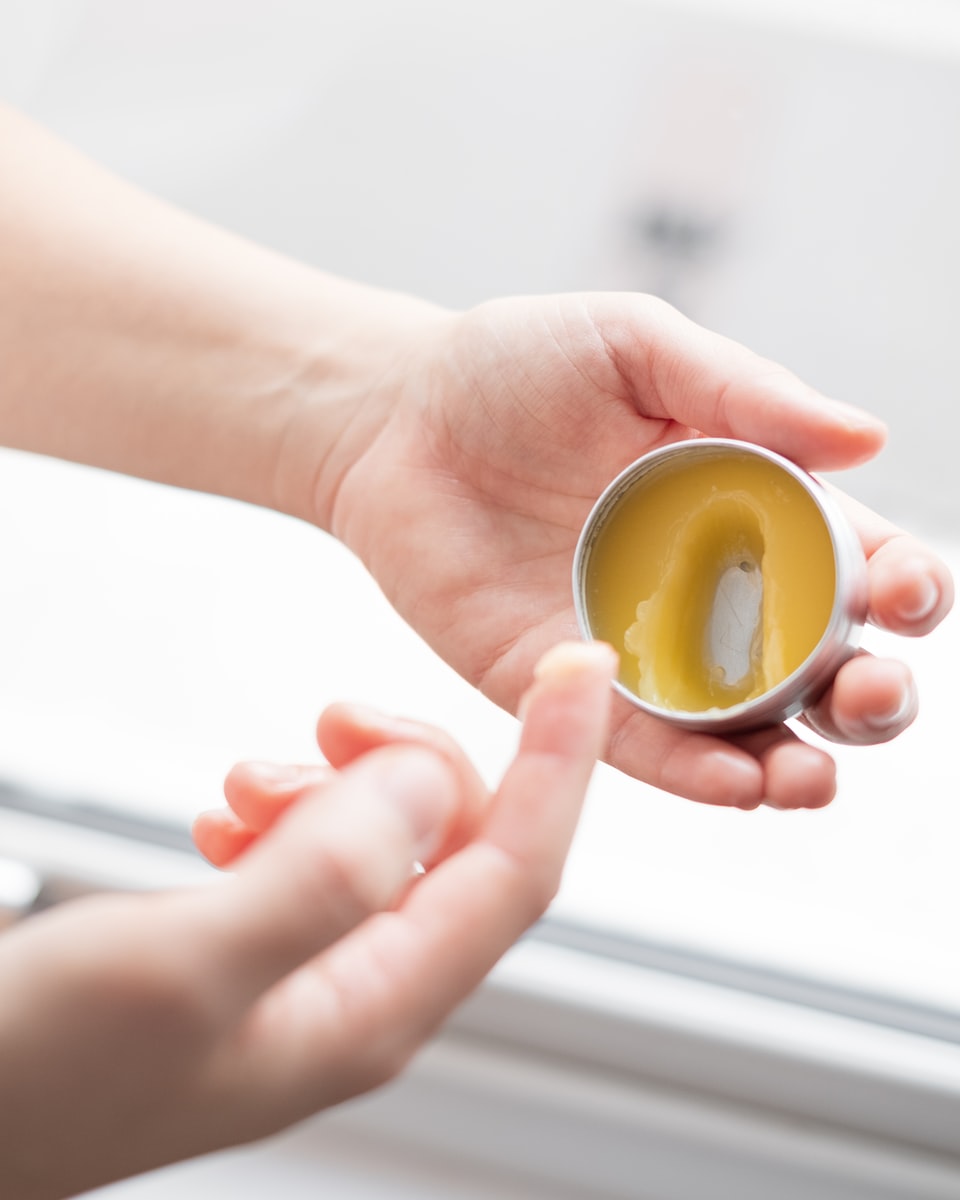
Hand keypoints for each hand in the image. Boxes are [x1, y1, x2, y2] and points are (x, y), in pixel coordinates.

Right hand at [0, 641, 614, 1199]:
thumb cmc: (39, 1071)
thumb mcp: (185, 967)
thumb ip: (323, 878)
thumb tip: (426, 789)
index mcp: (374, 1007)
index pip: (517, 868)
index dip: (559, 761)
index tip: (579, 667)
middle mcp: (363, 993)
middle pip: (456, 842)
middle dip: (405, 760)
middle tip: (327, 724)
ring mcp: (313, 974)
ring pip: (384, 839)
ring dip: (334, 785)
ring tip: (245, 790)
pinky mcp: (262, 951)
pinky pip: (317, 853)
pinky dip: (288, 812)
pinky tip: (229, 817)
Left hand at [316, 292, 953, 810]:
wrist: (390, 422)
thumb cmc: (512, 367)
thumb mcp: (633, 346)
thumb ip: (744, 390)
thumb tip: (871, 439)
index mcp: (751, 503)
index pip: (856, 561)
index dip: (904, 585)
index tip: (908, 591)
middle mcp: (712, 590)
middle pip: (823, 663)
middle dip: (868, 693)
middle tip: (867, 692)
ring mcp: (645, 650)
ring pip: (748, 729)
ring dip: (798, 762)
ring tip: (813, 775)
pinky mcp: (570, 689)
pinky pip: (645, 749)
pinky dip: (696, 775)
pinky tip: (737, 785)